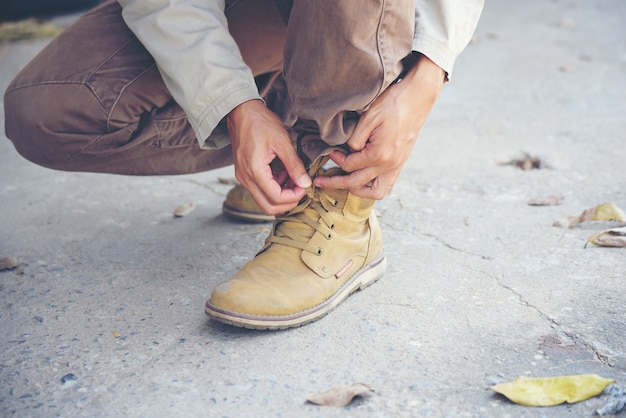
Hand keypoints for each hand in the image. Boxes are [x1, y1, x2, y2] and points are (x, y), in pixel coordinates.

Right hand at [227, 99, 310, 213]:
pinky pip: (259, 191)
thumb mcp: (282, 141)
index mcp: (254, 171)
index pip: (275, 198)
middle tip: (301, 189)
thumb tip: (305, 183)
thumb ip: (294, 165)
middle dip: (288, 203)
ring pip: (263, 201)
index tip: (305, 187)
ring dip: (281, 197)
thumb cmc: (260, 122)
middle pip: (268, 207)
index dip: (294, 197)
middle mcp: (245, 178)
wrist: (241, 111)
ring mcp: (243, 177)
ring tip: (292, 180)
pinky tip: (283, 174)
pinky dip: (273, 189)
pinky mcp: (244, 174)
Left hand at [313, 55, 444, 198]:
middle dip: (335, 183)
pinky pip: (387, 184)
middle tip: (320, 181)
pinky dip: (372, 186)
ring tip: (344, 184)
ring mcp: (397, 166)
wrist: (419, 97)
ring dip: (358, 191)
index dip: (336, 159)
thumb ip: (356, 138)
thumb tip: (349, 151)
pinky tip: (362, 179)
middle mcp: (389, 165)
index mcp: (379, 154)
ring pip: (376, 192)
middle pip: (356, 184)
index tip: (329, 152)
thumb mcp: (369, 117)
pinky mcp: (401, 163)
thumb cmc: (394, 103)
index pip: (350, 165)